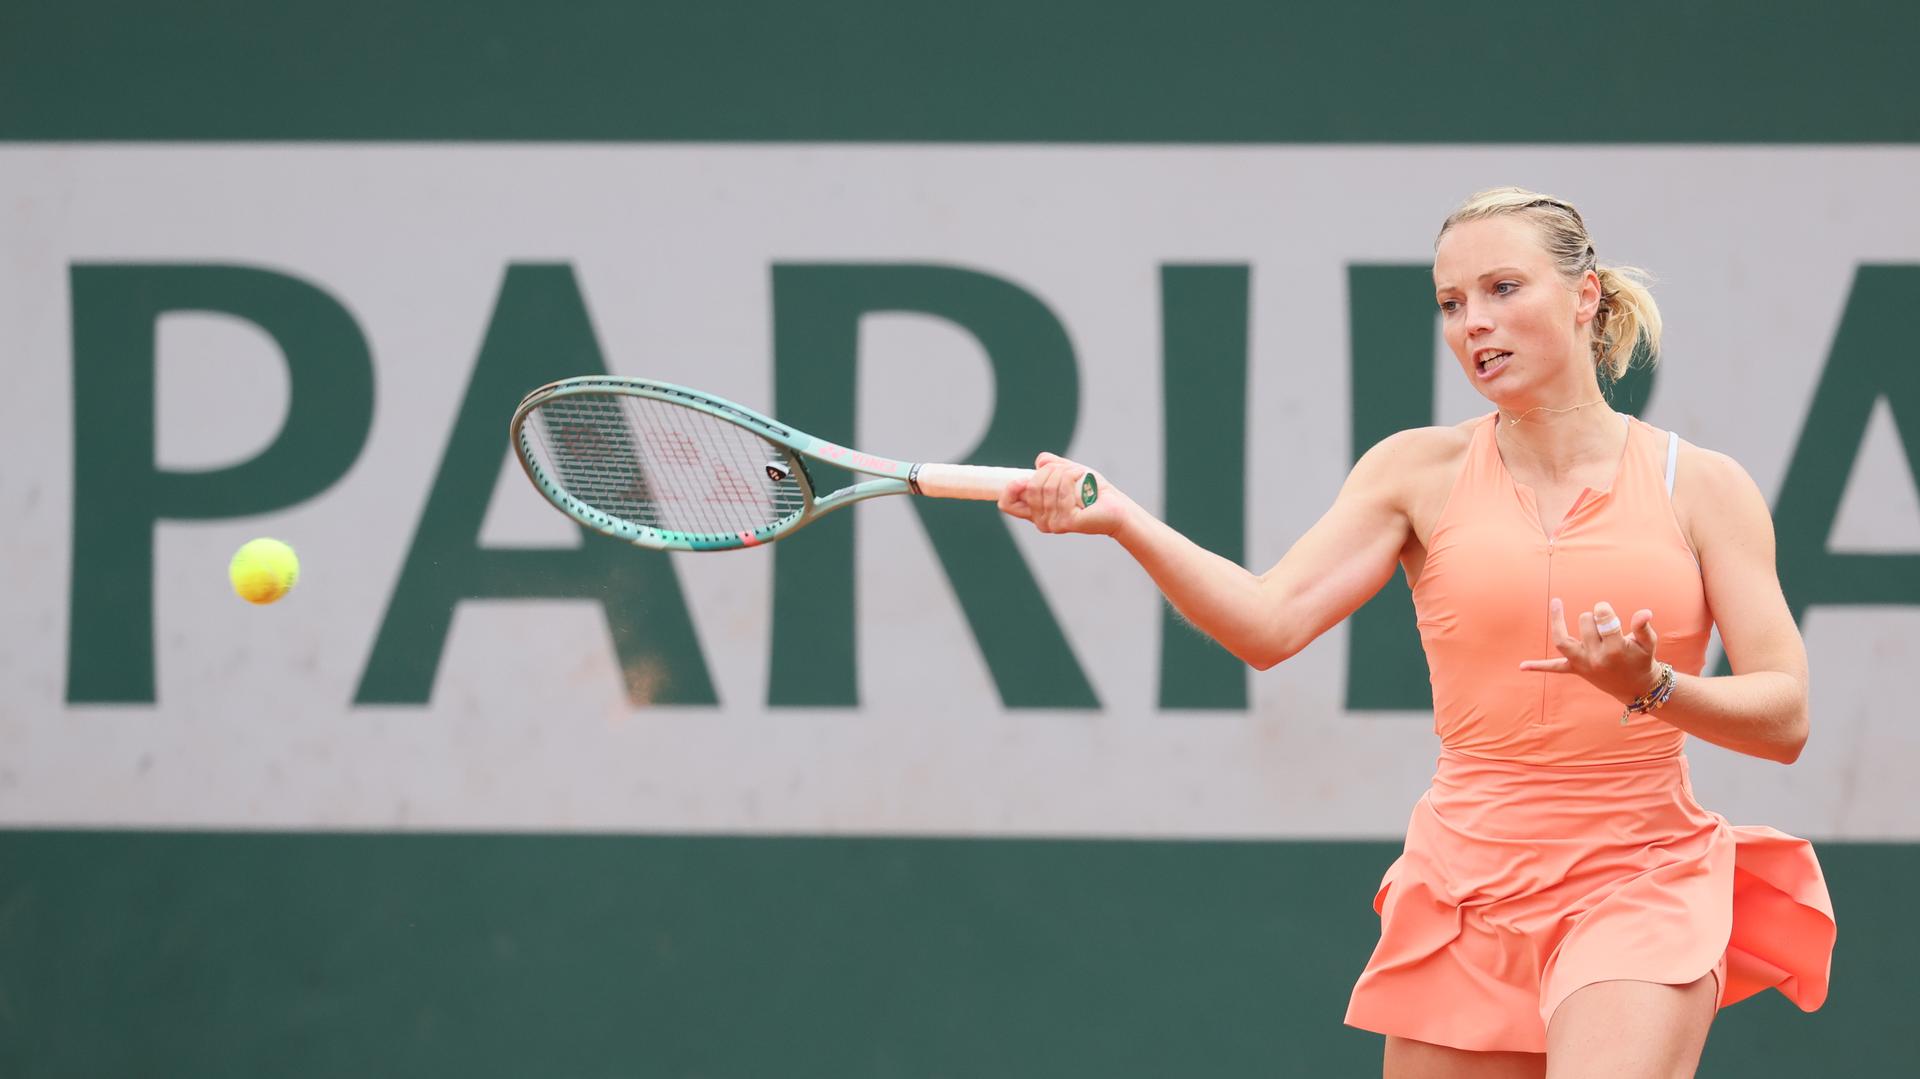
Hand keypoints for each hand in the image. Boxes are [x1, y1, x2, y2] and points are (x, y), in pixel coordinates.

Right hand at [997, 452, 1134, 536]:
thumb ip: (1051, 467)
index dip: (1010, 489)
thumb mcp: (1067, 474)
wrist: (1115, 506)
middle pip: (1030, 487)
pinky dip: (1074, 475)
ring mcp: (1053, 523)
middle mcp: (1041, 521)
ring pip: (1047, 485)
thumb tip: (1040, 461)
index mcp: (1036, 512)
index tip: (1023, 478)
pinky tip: (1083, 476)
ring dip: (1065, 471)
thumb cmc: (1092, 491)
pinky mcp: (1067, 521)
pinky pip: (1062, 489)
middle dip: (1049, 471)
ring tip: (1079, 474)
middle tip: (1067, 470)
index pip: (1007, 504)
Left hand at [1518, 598, 1662, 703]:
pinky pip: (1554, 668)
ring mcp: (1583, 665)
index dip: (1604, 610)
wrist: (1637, 688)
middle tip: (1601, 622)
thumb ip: (1643, 627)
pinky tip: (1522, 666)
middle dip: (1592, 616)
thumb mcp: (1648, 643)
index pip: (1603, 619)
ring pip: (1563, 640)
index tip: (1606, 610)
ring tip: (1556, 604)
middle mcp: (1596, 658)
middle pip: (1584, 623)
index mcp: (1615, 650)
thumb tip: (1644, 612)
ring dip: (1559, 623)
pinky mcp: (1576, 670)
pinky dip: (1538, 666)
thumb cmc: (1642, 659)